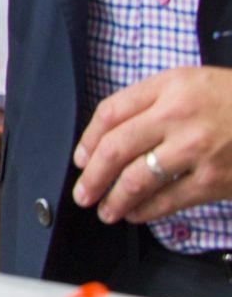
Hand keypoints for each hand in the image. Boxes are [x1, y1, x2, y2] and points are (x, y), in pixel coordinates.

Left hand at [71, 65, 231, 224]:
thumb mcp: (191, 82)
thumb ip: (150, 101)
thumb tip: (108, 134)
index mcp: (170, 86)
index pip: (111, 112)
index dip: (88, 140)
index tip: (81, 158)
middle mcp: (179, 116)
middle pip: (116, 148)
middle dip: (92, 176)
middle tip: (82, 193)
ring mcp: (197, 149)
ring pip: (137, 179)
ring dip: (114, 199)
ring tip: (105, 210)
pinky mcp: (214, 179)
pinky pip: (168, 200)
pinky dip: (145, 211)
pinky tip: (136, 214)